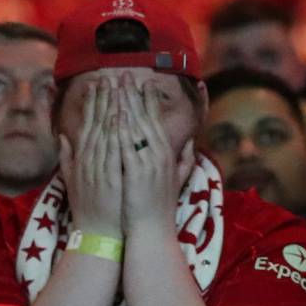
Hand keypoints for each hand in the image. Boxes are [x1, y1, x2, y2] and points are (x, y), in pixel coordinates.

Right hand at [59, 76, 124, 238]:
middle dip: (102, 98)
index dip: (91, 104)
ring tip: (117, 87)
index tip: (96, 84)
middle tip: (109, 76)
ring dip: (111, 108)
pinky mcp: (110, 177)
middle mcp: (88, 160)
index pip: (87, 125)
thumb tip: (62, 137)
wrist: (97, 235)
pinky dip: (117, 131)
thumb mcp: (72, 181)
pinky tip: (121, 115)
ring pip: (105, 131)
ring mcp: (99, 167)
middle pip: (95, 123)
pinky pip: (114, 149)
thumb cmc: (89, 209)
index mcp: (81, 159)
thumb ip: (68, 157)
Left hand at [116, 73, 185, 232]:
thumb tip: (191, 141)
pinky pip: (128, 145)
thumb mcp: (178, 180)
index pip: (156, 120)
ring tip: (115, 85)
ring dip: (125, 104)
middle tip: (125, 73)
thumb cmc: (159, 207)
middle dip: (133, 94)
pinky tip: (115, 113)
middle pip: (145, 117)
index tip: (141, 82)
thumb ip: (185, 159)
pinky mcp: (137, 172)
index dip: (148, 100)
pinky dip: (122, 128)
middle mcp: (159, 154)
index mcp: (167, 153)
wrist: (151, 232)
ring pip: (136, 126)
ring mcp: (148, 163)